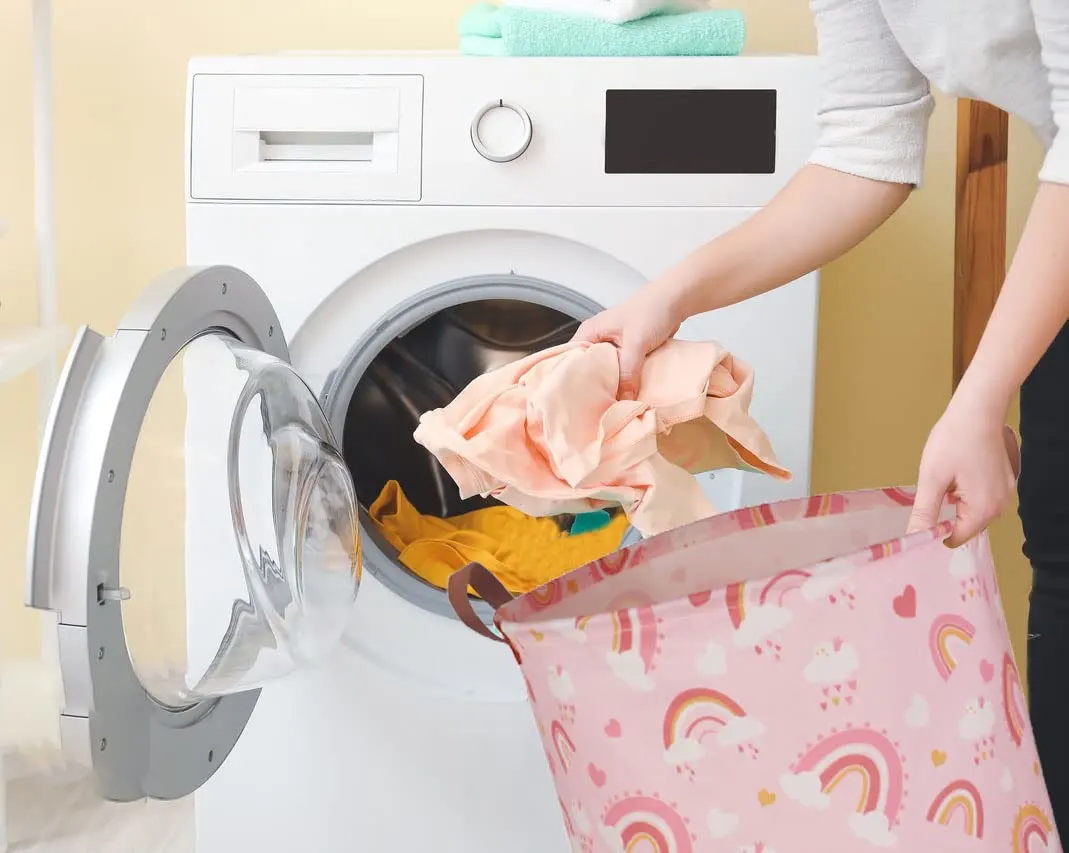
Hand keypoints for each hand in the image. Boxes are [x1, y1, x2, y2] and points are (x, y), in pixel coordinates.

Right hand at [572, 284, 683, 399]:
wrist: (675, 300)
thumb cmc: (651, 310)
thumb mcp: (636, 342)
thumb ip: (628, 371)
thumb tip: (624, 400)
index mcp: (590, 333)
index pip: (572, 360)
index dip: (574, 381)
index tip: (579, 401)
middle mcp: (597, 341)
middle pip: (589, 371)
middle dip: (595, 388)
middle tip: (599, 408)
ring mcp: (613, 348)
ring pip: (607, 373)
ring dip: (613, 387)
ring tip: (613, 406)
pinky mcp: (627, 354)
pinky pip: (622, 372)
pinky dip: (626, 382)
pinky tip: (628, 396)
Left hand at [906, 397, 1020, 546]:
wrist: (978, 409)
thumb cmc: (954, 440)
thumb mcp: (932, 478)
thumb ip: (925, 512)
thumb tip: (915, 538)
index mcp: (983, 509)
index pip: (957, 538)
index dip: (936, 533)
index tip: (921, 520)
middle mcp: (1000, 505)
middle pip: (967, 525)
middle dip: (947, 513)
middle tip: (933, 489)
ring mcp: (1005, 491)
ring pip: (973, 509)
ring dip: (955, 501)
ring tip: (945, 475)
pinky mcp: (1004, 479)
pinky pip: (981, 495)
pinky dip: (966, 490)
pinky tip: (957, 470)